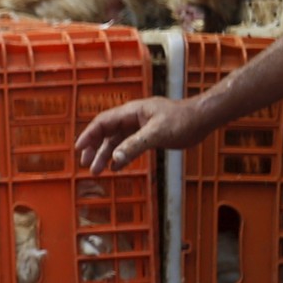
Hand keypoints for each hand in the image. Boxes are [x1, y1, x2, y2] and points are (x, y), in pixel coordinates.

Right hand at [74, 96, 207, 174]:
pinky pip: (129, 145)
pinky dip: (121, 156)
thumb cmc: (182, 121)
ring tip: (98, 171)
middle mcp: (133, 117)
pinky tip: (117, 167)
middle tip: (86, 165)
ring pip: (117, 140)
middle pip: (107, 132)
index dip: (89, 135)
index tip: (79, 149)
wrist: (202, 119)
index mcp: (131, 112)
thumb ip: (135, 146)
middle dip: (95, 148)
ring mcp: (140, 126)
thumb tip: (115, 159)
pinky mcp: (149, 134)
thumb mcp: (156, 134)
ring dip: (107, 154)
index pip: (103, 122)